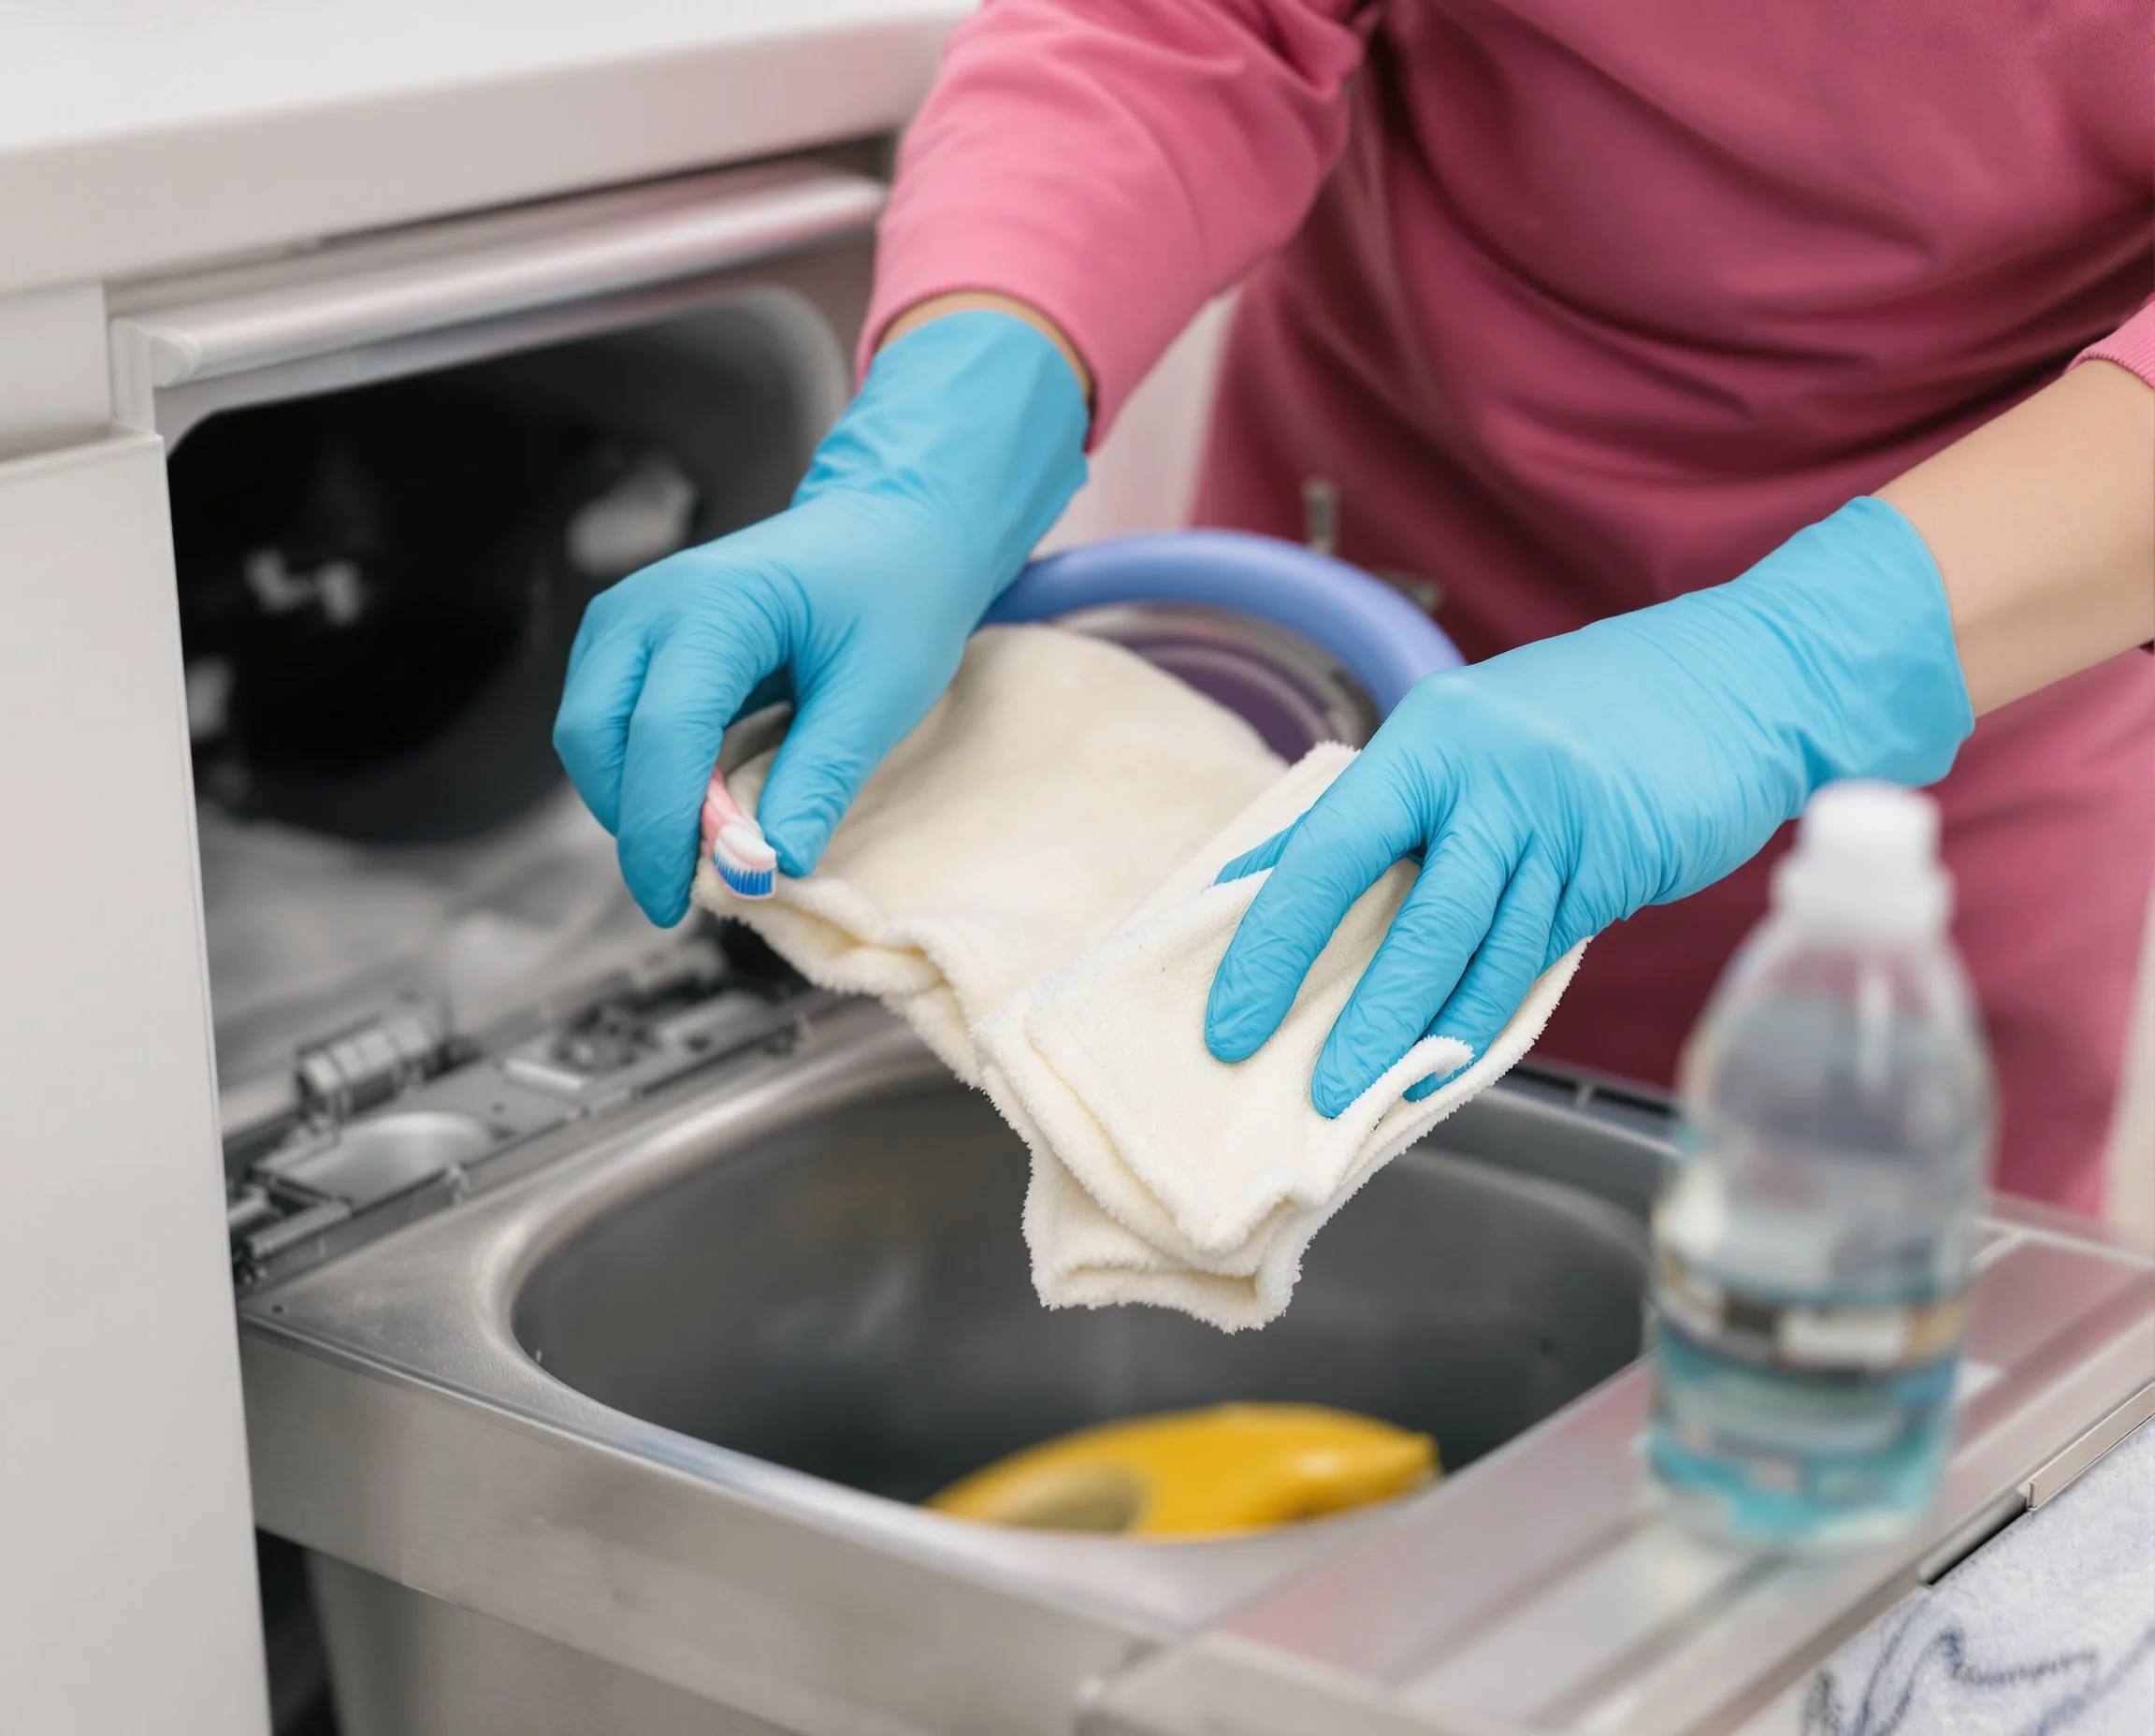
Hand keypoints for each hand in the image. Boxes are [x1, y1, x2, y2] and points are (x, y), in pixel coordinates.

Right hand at [553, 311, 1087, 922]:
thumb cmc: (897, 596)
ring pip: (590, 736)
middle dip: (634, 824)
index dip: (664, 830)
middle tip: (693, 890)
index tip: (682, 902)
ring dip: (632, 801)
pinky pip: (608, 723)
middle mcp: (648, 604)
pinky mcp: (632, 640)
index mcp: (713, 605)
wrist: (892, 530)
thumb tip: (772, 865)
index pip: (661, 736)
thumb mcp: (880, 694)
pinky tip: (694, 808)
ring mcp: (630, 617)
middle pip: (596, 738)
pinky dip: (638, 774)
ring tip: (705, 849)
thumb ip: (819, 778)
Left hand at [1203, 498, 1974, 1115]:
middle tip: (1309, 1087)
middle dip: (1354, 1012)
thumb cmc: (1577, 713)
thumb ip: (1360, 807)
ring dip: (1424, 1033)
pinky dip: (1491, 1013)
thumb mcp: (1459, 732)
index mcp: (1427, 739)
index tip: (1228, 1015)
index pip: (1326, 849)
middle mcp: (1488, 777)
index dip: (1272, 940)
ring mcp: (1560, 823)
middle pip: (1410, 915)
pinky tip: (1453, 1058)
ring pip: (1480, 951)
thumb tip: (1250, 876)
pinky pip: (1539, 956)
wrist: (1742, 677)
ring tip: (1372, 1095)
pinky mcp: (1617, 865)